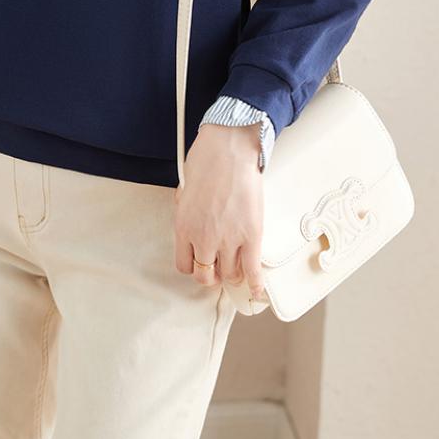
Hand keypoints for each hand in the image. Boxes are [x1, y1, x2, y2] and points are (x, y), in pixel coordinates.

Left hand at [173, 122, 266, 299]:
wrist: (229, 149)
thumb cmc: (206, 160)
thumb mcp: (184, 189)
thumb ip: (187, 211)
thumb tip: (193, 219)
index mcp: (183, 227)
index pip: (184, 265)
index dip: (193, 265)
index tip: (200, 262)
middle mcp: (203, 238)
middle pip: (206, 275)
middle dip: (212, 274)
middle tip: (218, 269)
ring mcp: (228, 240)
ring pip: (230, 275)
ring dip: (233, 275)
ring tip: (237, 269)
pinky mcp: (251, 237)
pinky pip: (252, 270)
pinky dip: (254, 283)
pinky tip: (256, 289)